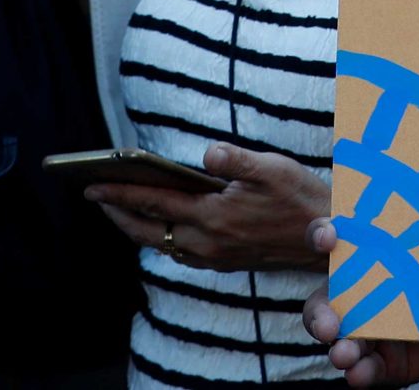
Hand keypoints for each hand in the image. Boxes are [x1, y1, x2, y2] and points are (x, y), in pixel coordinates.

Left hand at [88, 145, 328, 272]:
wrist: (326, 238)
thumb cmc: (301, 197)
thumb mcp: (274, 168)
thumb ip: (236, 160)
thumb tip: (206, 154)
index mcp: (214, 215)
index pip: (155, 201)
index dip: (120, 192)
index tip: (92, 185)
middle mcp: (207, 241)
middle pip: (147, 230)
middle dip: (118, 213)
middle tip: (97, 197)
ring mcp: (213, 256)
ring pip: (160, 244)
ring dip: (137, 227)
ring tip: (122, 209)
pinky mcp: (222, 263)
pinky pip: (179, 253)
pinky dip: (160, 238)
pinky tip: (163, 225)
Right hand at [304, 222, 418, 386]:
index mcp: (363, 257)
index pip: (329, 238)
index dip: (322, 234)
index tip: (328, 236)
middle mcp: (354, 296)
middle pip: (322, 305)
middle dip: (321, 315)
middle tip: (329, 326)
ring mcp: (365, 332)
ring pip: (339, 342)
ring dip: (339, 349)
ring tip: (343, 354)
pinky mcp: (380, 362)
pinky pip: (364, 370)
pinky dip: (360, 373)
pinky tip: (358, 373)